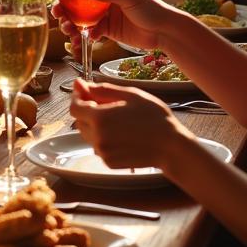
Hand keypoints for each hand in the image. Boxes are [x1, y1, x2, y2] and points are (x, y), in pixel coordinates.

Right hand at [52, 0, 178, 57]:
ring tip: (70, 32)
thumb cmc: (152, 8)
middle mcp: (105, 1)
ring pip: (82, 20)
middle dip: (66, 12)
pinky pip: (92, 32)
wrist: (165, 31)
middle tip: (60, 19)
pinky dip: (86, 36)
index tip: (58, 2)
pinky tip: (86, 39)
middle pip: (78, 5)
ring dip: (73, 26)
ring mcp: (106, 16)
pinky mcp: (109, 31)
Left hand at [70, 81, 190, 169]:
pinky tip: (122, 134)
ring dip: (95, 125)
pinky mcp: (108, 162)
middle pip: (79, 121)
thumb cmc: (155, 118)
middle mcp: (97, 137)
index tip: (85, 92)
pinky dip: (104, 138)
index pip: (74, 108)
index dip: (77, 98)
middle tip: (107, 104)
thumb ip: (102, 90)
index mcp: (100, 118)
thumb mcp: (130, 95)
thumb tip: (80, 84)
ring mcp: (102, 152)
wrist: (171, 147)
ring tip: (119, 120)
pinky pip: (98, 146)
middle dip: (87, 111)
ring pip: (88, 134)